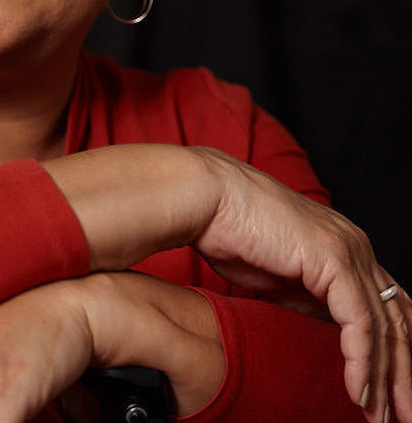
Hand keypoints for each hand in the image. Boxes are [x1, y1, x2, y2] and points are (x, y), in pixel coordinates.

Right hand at [43, 143, 411, 422]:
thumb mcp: (279, 276)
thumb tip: (332, 327)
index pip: (387, 305)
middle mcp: (354, 245)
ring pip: (384, 326)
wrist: (206, 199)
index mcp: (343, 245)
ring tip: (380, 418)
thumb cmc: (229, 231)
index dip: (395, 351)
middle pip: (397, 318)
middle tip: (402, 418)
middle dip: (402, 372)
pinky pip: (360, 322)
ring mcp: (347, 250)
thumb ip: (310, 298)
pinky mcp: (333, 260)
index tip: (390, 393)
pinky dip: (362, 362)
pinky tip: (359, 392)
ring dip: (385, 377)